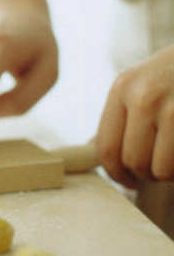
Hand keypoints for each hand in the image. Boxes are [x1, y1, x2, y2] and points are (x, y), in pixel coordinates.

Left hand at [96, 43, 173, 188]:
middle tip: (156, 169)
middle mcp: (144, 96)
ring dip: (167, 173)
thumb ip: (118, 117)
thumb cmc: (172, 74)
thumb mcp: (139, 84)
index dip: (115, 173)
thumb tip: (90, 151)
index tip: (128, 181)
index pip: (106, 147)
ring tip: (172, 157)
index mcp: (122, 88)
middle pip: (133, 161)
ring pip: (161, 169)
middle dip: (145, 174)